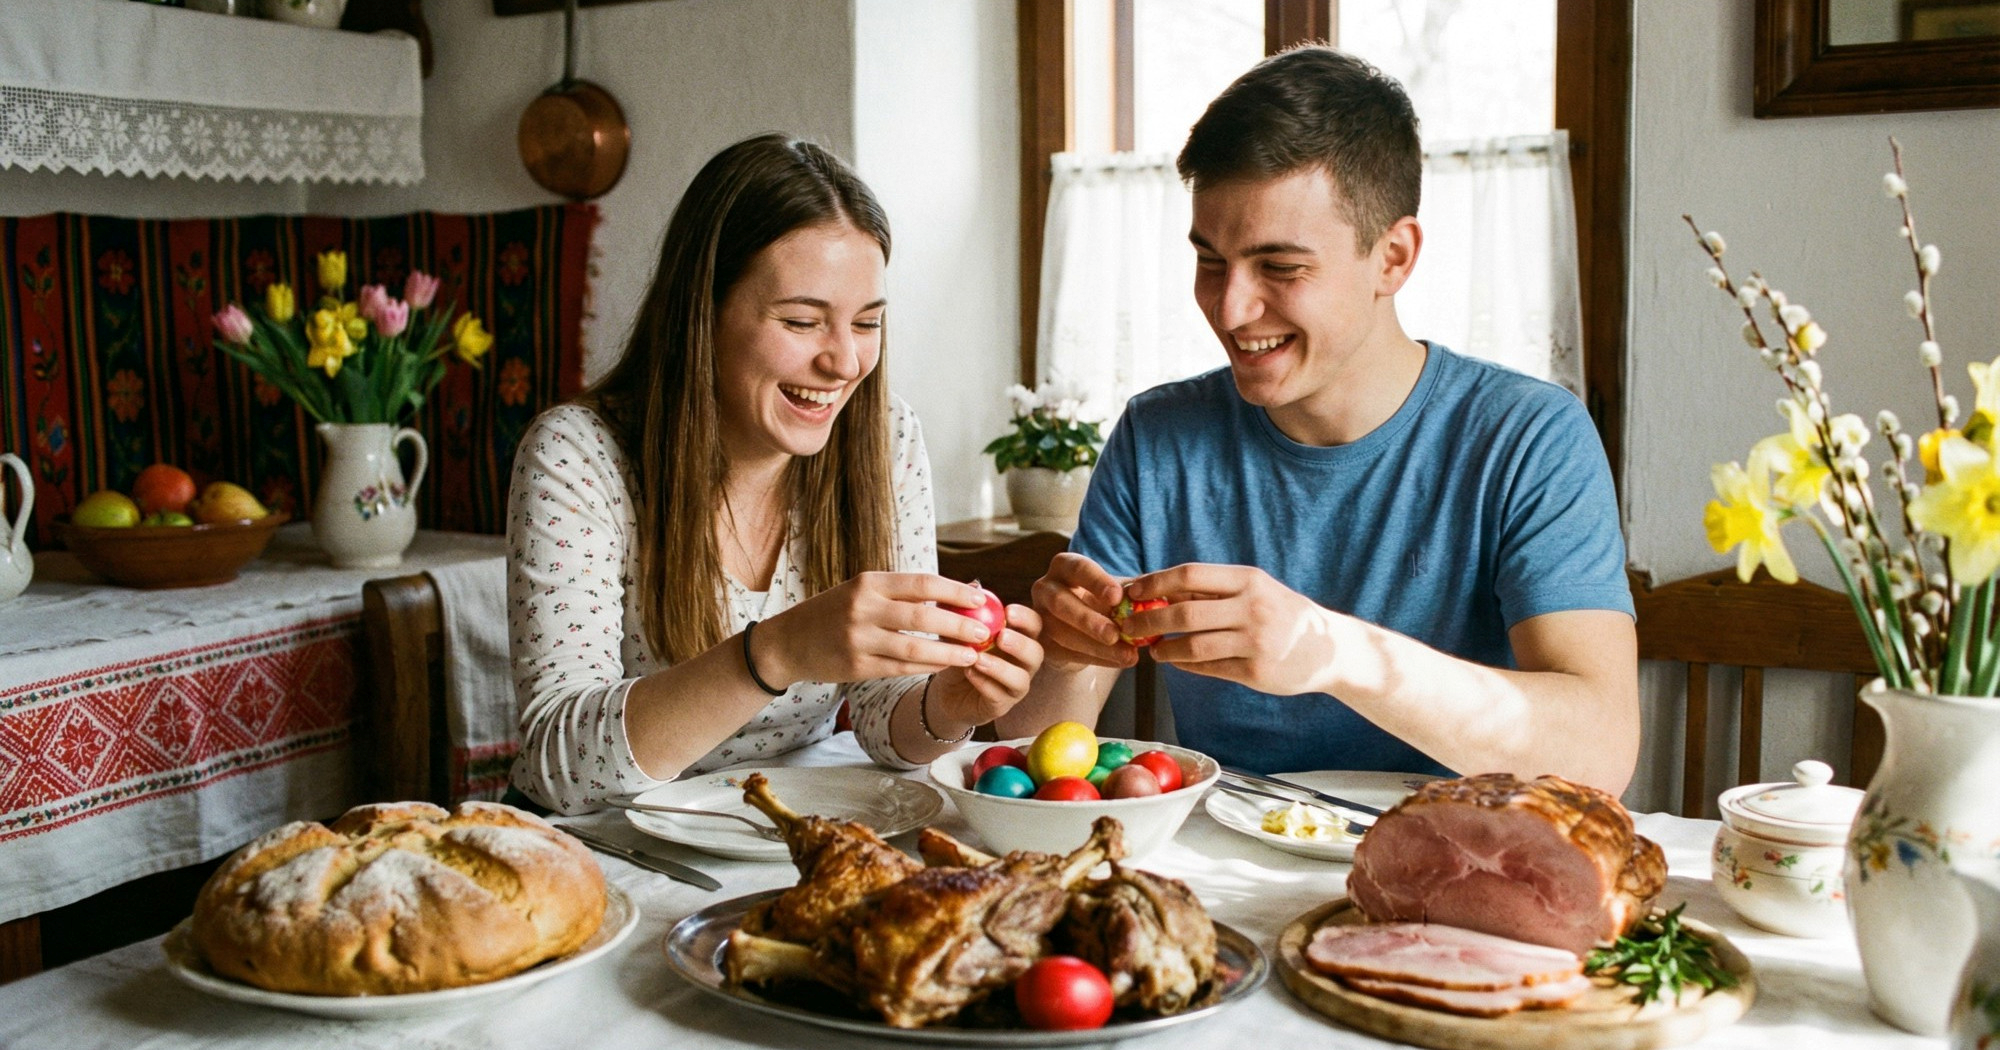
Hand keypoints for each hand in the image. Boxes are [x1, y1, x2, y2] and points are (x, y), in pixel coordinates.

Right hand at [756, 572, 994, 686]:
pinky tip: (943, 665)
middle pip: (922, 617)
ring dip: (948, 653)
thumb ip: (905, 592)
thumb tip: (960, 589)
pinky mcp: (857, 667)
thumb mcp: (863, 591)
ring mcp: (859, 640)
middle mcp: (863, 609)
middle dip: (958, 625)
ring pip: (915, 649)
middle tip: (984, 632)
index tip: (981, 597)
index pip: (921, 583)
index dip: (954, 590)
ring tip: (972, 655)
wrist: (789, 641)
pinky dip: (926, 668)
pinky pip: (901, 669)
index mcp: (868, 583)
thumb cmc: (835, 612)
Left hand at [928, 603, 1046, 730]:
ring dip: (1000, 667)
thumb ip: (967, 609)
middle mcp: (1023, 663)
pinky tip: (969, 673)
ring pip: (1020, 679)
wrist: (946, 690)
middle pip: (1037, 653)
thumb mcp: (959, 630)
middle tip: (1001, 636)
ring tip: (979, 658)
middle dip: (1021, 644)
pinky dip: (984, 683)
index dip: (1027, 618)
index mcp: (1019, 639)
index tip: (1008, 611)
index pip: (1035, 626)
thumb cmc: (960, 654)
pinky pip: (999, 696)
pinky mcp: (1001, 706)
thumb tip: (974, 584)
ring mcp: (1015, 686)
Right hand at [1030, 552, 1137, 669]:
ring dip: (1096, 646)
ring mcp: (1038, 617)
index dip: (1096, 582)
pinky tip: (1120, 661)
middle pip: (1060, 601)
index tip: (1117, 597)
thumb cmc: (1103, 601)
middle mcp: (1045, 588)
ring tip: (1128, 655)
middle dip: (1088, 619)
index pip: (1077, 568)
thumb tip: (1155, 591)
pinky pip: (1066, 654)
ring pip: (1062, 633)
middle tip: (1115, 634)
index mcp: (1064, 566)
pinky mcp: (1042, 644)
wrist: (1083, 629)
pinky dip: (1097, 659)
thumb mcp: (1116, 591)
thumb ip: (1133, 590)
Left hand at [1124, 563, 1339, 694]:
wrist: (1329, 648)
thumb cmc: (1282, 614)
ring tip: (1154, 650)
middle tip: (1130, 628)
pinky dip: (1186, 666)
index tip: (1132, 592)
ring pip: (1193, 646)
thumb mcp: (1255, 591)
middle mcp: (1252, 608)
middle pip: (1185, 612)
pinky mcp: (1256, 672)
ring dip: (1165, 649)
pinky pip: (1209, 668)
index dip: (1155, 583)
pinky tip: (1177, 662)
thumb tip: (1159, 591)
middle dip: (1149, 621)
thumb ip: (1213, 592)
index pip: (1190, 575)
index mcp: (1249, 580)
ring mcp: (1255, 641)